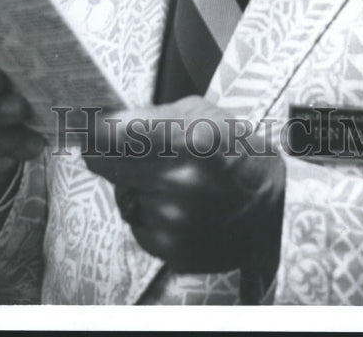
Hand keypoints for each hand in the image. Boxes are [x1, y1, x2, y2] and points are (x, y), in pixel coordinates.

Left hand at [82, 96, 284, 274]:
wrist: (275, 208)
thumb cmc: (236, 151)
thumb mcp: (203, 113)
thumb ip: (151, 115)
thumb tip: (102, 123)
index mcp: (185, 139)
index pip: (110, 134)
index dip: (92, 129)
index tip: (88, 128)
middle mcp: (176, 182)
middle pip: (106, 164)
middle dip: (110, 154)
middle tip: (127, 150)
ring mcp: (173, 221)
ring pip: (123, 196)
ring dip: (136, 187)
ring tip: (172, 182)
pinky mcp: (172, 250)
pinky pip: (139, 226)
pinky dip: (150, 215)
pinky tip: (179, 207)